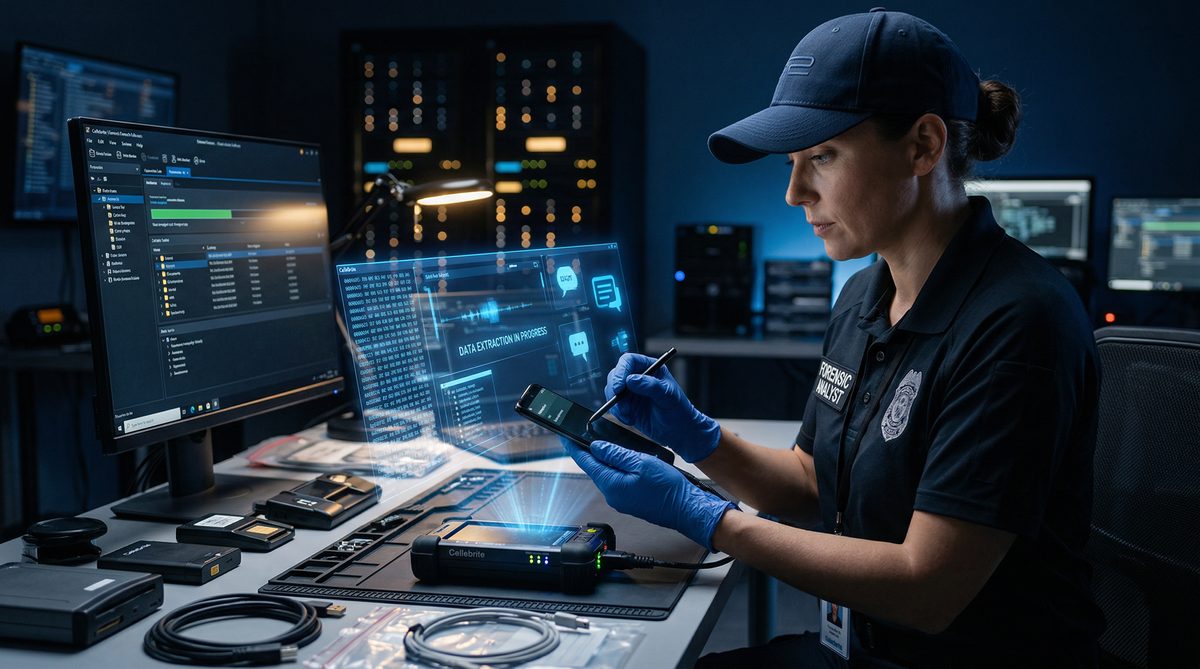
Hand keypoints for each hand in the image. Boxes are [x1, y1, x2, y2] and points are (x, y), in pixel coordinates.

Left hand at [565, 438, 736, 549]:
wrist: (686, 508)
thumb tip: (597, 446)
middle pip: (594, 468)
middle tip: (582, 435)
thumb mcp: (641, 463)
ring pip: (606, 474)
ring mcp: (621, 500)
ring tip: (602, 443)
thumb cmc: (668, 489)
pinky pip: (616, 481)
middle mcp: (612, 495)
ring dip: (603, 459)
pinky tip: (621, 459)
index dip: (574, 447)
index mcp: (611, 485)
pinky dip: (615, 468)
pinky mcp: (630, 500)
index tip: (565, 436)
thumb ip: (616, 454)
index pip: (586, 462)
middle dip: (588, 452)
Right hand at [604, 353, 720, 462]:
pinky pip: (614, 406)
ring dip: (616, 404)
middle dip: (614, 389)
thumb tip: (631, 379)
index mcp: (650, 367)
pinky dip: (618, 413)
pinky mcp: (627, 406)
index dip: (621, 371)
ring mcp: (631, 391)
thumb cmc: (679, 410)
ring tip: (628, 414)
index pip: (629, 361)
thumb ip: (650, 386)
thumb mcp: (668, 396)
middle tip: (619, 402)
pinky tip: (630, 420)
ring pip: (612, 391)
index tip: (620, 386)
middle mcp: (638, 377)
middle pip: (616, 374)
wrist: (679, 431)